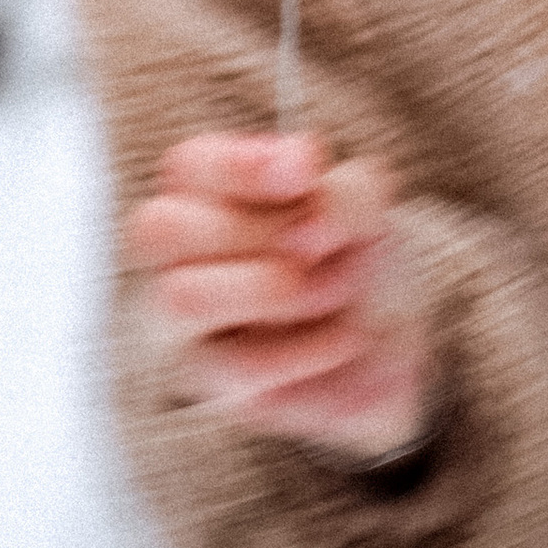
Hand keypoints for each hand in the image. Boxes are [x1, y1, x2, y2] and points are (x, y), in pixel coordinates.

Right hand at [125, 128, 437, 463]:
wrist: (386, 340)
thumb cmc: (354, 255)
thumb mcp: (369, 211)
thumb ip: (341, 195)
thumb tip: (304, 224)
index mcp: (205, 189)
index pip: (186, 165)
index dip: (240, 166)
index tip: (306, 171)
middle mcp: (177, 251)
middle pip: (160, 227)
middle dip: (258, 231)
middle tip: (321, 243)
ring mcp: (180, 321)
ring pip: (183, 298)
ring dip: (280, 290)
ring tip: (339, 289)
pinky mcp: (207, 381)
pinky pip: (240, 365)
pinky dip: (308, 347)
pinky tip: (340, 338)